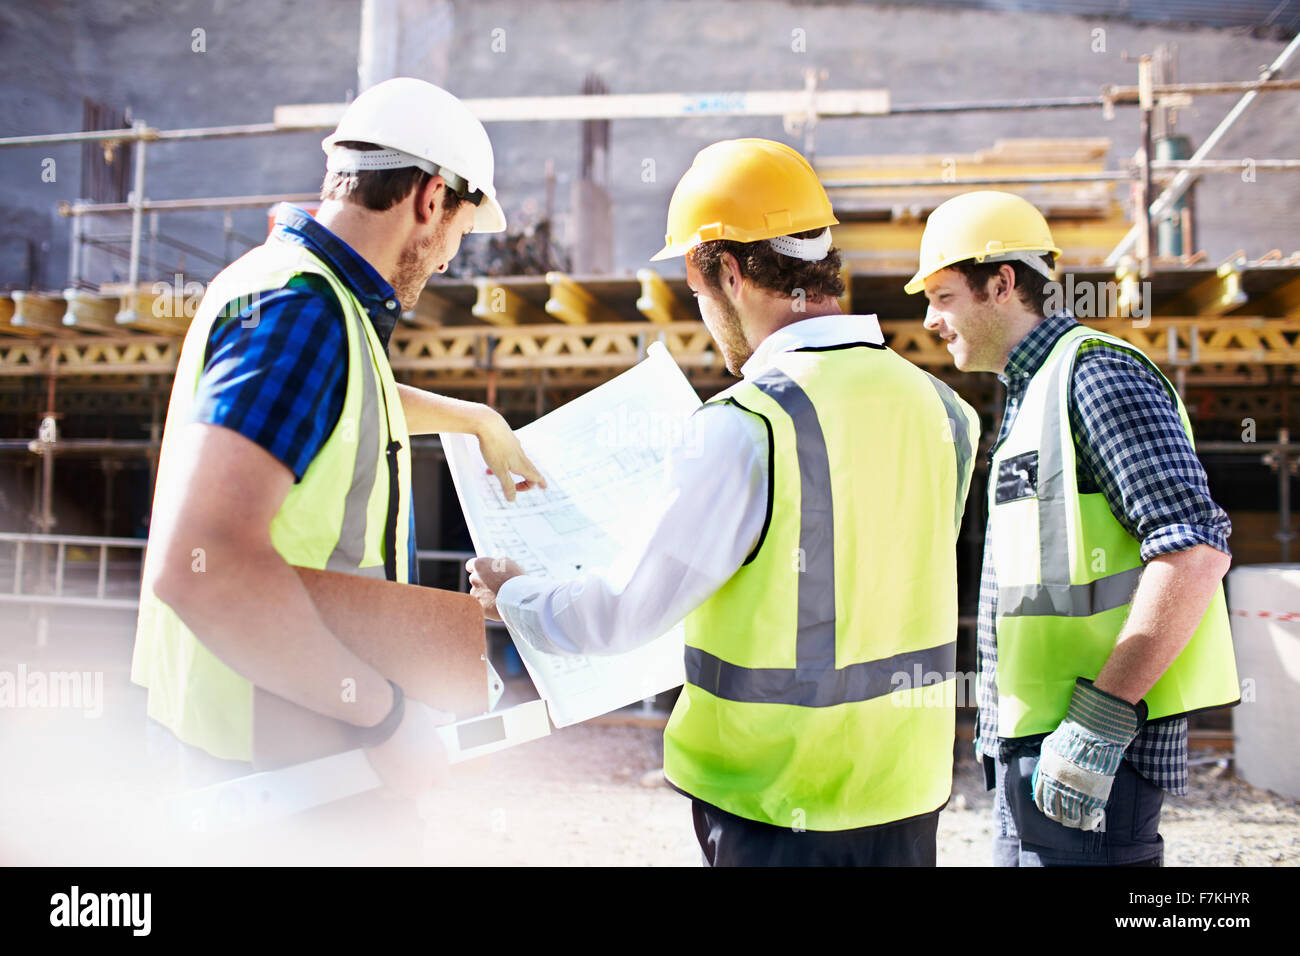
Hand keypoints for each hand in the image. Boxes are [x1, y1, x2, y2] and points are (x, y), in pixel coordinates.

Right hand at [362, 698, 455, 798]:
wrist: (383, 719)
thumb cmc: (407, 715)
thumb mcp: (428, 713)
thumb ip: (440, 718)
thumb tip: (450, 716)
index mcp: (439, 760)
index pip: (445, 783)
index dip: (440, 779)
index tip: (436, 775)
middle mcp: (425, 776)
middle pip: (427, 789)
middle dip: (423, 782)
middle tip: (416, 771)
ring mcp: (406, 782)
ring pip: (409, 793)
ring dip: (406, 787)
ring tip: (401, 775)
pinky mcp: (388, 783)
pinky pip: (390, 793)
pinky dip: (388, 790)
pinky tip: (386, 783)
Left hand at [466, 556, 524, 621]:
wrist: (517, 598)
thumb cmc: (514, 578)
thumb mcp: (507, 562)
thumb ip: (496, 563)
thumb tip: (494, 565)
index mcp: (479, 565)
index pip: (470, 565)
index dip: (478, 569)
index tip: (483, 572)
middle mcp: (473, 578)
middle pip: (475, 580)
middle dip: (483, 582)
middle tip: (496, 585)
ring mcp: (475, 594)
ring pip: (478, 593)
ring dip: (486, 594)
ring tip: (500, 596)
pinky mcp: (479, 606)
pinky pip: (483, 605)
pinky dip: (489, 605)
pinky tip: (499, 604)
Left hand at [475, 408, 545, 501]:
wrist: (488, 423)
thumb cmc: (494, 447)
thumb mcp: (500, 470)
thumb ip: (507, 485)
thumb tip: (512, 499)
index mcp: (521, 463)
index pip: (534, 477)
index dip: (538, 483)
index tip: (543, 488)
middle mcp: (520, 454)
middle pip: (528, 469)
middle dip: (529, 479)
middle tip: (535, 485)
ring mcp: (513, 445)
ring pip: (515, 461)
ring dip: (508, 471)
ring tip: (492, 474)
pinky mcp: (505, 439)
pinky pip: (507, 453)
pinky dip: (501, 460)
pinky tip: (490, 458)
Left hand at [1032, 677, 1145, 830]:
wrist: (1092, 732)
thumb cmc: (1072, 736)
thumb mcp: (1050, 748)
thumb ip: (1047, 764)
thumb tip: (1044, 774)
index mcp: (1046, 773)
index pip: (1041, 798)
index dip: (1046, 807)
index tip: (1050, 811)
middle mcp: (1058, 784)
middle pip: (1055, 810)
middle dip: (1059, 817)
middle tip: (1064, 820)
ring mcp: (1076, 789)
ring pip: (1071, 815)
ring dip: (1073, 822)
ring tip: (1076, 824)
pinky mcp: (1092, 792)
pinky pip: (1089, 814)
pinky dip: (1088, 821)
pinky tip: (1089, 824)